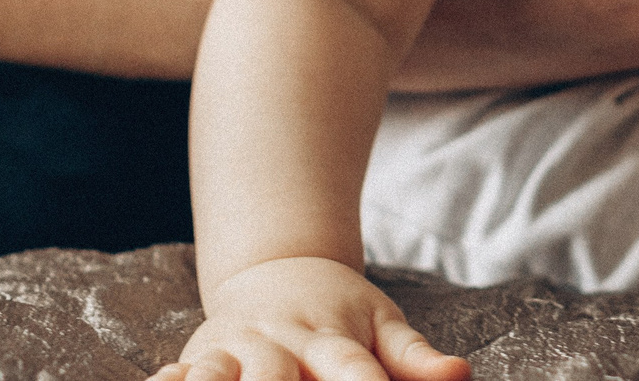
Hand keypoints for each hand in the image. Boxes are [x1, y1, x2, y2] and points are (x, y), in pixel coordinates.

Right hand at [153, 257, 465, 380]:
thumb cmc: (341, 312)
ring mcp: (237, 348)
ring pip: (222, 376)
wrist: (277, 269)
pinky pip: (178, 372)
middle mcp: (282, 342)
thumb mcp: (384, 326)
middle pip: (278, 379)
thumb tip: (461, 376)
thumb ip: (416, 358)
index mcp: (332, 337)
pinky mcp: (200, 353)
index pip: (351, 371)